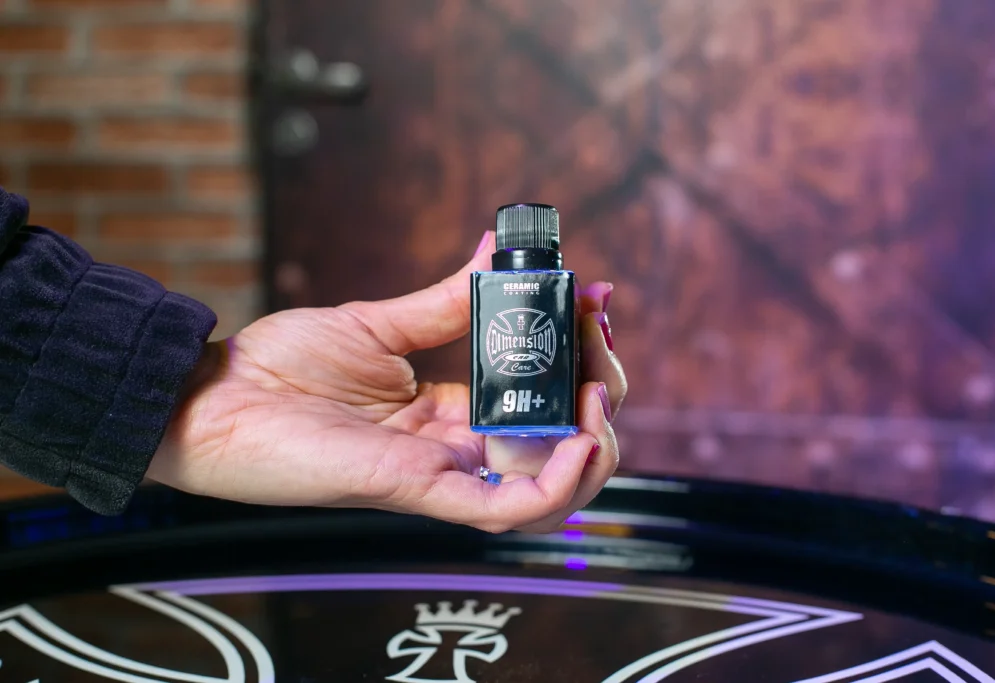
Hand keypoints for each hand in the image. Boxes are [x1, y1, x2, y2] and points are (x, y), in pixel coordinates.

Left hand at [147, 231, 625, 532]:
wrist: (213, 399)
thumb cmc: (280, 367)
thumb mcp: (377, 324)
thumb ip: (444, 302)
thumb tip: (496, 250)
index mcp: (447, 413)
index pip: (537, 399)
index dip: (576, 356)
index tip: (595, 301)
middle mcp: (454, 450)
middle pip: (556, 443)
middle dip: (597, 391)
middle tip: (598, 340)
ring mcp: (441, 474)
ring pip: (549, 488)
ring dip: (594, 443)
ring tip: (596, 390)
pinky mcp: (420, 491)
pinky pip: (508, 507)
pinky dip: (557, 482)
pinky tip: (579, 437)